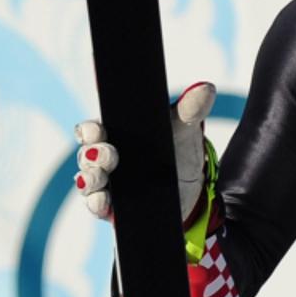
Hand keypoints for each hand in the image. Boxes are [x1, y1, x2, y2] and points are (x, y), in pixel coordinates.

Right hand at [74, 82, 217, 226]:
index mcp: (116, 136)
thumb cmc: (179, 152)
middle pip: (89, 156)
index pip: (93, 130)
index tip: (96, 131)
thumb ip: (191, 109)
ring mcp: (108, 185)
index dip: (89, 130)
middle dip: (94, 155)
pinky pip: (98, 206)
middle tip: (107, 155)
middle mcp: (105, 160)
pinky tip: (101, 201)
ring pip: (89, 181)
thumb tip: (206, 88)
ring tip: (99, 178)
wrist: (193, 189)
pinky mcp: (113, 208)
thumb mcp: (185, 130)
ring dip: (90, 180)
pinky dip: (97, 203)